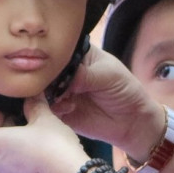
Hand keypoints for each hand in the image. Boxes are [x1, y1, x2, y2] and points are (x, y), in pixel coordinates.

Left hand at [0, 97, 90, 172]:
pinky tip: (40, 153)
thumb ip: (34, 105)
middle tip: (18, 123)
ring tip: (30, 138)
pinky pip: (13, 171)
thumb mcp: (45, 118)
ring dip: (8, 149)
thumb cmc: (53, 146)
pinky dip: (20, 161)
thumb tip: (31, 96)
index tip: (0, 116)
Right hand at [50, 48, 167, 158]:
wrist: (132, 121)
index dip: (50, 57)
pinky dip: (52, 108)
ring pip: (41, 90)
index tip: (48, 63)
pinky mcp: (59, 112)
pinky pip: (45, 109)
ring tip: (66, 98)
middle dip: (46, 77)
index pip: (56, 51)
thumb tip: (61, 77)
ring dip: (48, 94)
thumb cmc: (124, 90)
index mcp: (77, 55)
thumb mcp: (109, 76)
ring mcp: (60, 92)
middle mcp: (64, 72)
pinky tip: (69, 108)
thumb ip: (85, 74)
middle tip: (57, 84)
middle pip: (44, 70)